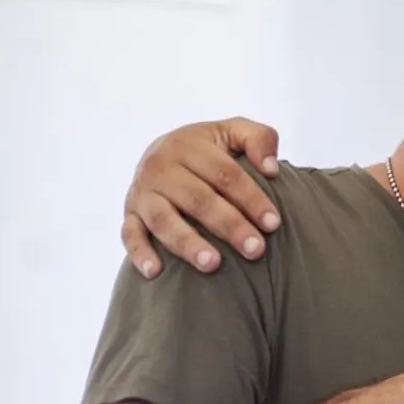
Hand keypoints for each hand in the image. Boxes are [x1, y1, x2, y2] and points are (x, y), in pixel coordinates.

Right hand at [122, 118, 282, 278]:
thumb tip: (271, 169)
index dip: (251, 199)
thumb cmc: (210, 148)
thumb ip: (260, 139)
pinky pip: (129, 234)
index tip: (273, 224)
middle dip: (229, 226)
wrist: (162, 151)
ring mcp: (142, 192)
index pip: (225, 175)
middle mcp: (161, 167)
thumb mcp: (234, 131)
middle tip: (255, 250)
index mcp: (189, 145)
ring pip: (164, 220)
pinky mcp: (130, 212)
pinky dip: (139, 253)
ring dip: (188, 243)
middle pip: (198, 199)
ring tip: (213, 265)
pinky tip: (155, 272)